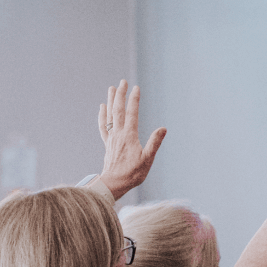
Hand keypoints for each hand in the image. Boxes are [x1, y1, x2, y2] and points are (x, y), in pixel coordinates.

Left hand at [98, 80, 166, 199]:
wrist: (114, 185)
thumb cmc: (132, 174)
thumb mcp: (147, 160)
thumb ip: (154, 143)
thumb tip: (163, 129)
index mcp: (129, 136)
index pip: (132, 113)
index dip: (134, 99)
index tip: (136, 88)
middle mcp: (118, 134)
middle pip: (118, 110)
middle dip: (120, 95)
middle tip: (122, 82)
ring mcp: (111, 139)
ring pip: (109, 116)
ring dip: (110, 101)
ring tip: (111, 88)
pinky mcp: (107, 144)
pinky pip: (103, 126)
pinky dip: (102, 116)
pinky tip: (102, 108)